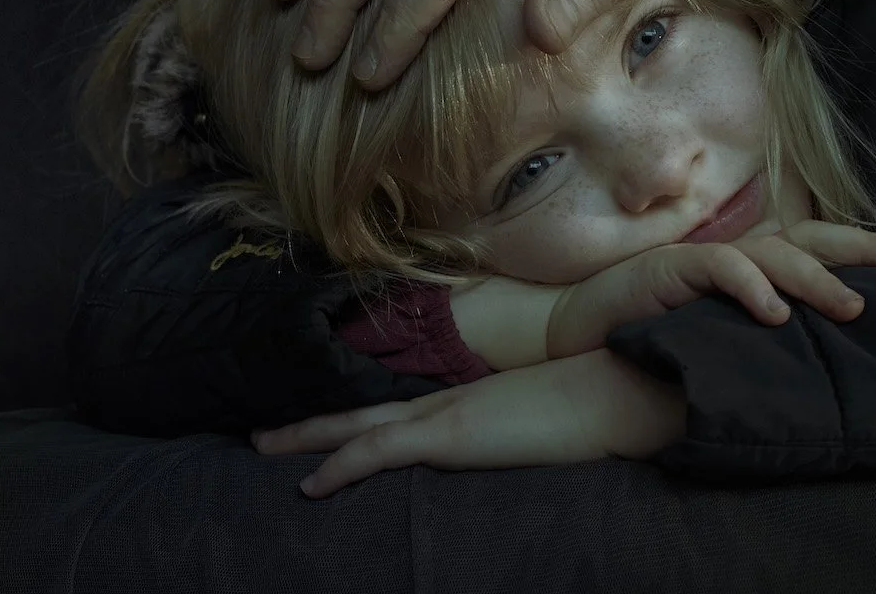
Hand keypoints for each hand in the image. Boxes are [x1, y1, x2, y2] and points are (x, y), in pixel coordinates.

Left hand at [250, 349, 685, 498]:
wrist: (613, 391)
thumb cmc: (593, 409)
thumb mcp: (544, 424)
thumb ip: (519, 433)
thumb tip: (517, 446)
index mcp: (469, 401)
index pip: (403, 411)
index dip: (362, 417)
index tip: (332, 424)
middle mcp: (446, 401)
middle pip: (363, 410)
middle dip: (311, 422)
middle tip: (263, 432)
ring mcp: (444, 415)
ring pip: (356, 425)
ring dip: (307, 437)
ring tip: (262, 447)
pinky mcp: (448, 434)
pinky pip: (378, 450)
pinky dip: (338, 465)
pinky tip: (309, 484)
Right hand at [546, 222, 875, 358]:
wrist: (587, 331)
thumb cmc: (659, 335)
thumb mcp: (726, 336)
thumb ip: (770, 334)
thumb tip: (833, 354)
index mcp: (755, 264)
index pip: (819, 248)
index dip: (866, 251)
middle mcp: (738, 252)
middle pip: (809, 240)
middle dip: (862, 250)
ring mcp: (707, 256)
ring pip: (773, 255)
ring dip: (814, 280)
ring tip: (851, 307)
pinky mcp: (674, 267)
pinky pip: (720, 270)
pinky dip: (750, 289)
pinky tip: (775, 314)